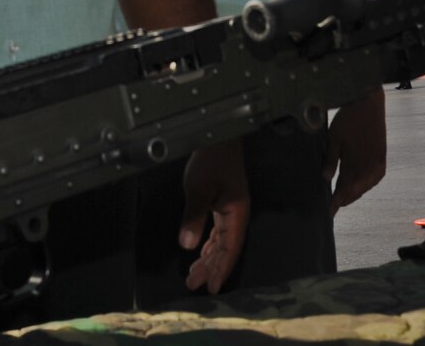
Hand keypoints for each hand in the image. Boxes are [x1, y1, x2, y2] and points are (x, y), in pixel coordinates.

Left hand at [178, 139, 249, 293]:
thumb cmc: (211, 161)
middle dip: (211, 267)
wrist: (217, 137)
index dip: (221, 268)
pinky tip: (201, 252)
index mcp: (236, 213)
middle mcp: (236, 214)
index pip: (230, 248)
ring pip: (221, 241)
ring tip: (194, 275)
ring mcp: (230, 209)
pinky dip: (209, 244)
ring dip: (208, 258)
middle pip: (225, 248)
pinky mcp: (222, 203)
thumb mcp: (199, 189)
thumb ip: (194, 217)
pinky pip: (217, 231)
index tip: (212, 287)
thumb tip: (188, 245)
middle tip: (194, 285)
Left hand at [323, 91, 386, 211]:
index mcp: (354, 163)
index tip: (329, 213)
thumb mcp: (334, 137)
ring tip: (344, 198)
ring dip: (355, 193)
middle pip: (355, 191)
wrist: (369, 104)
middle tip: (334, 207)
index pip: (343, 190)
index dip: (336, 202)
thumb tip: (325, 179)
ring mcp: (377, 162)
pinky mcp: (382, 157)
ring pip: (365, 186)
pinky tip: (362, 185)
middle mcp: (368, 167)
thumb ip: (330, 159)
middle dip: (344, 200)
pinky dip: (367, 185)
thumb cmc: (349, 119)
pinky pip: (375, 178)